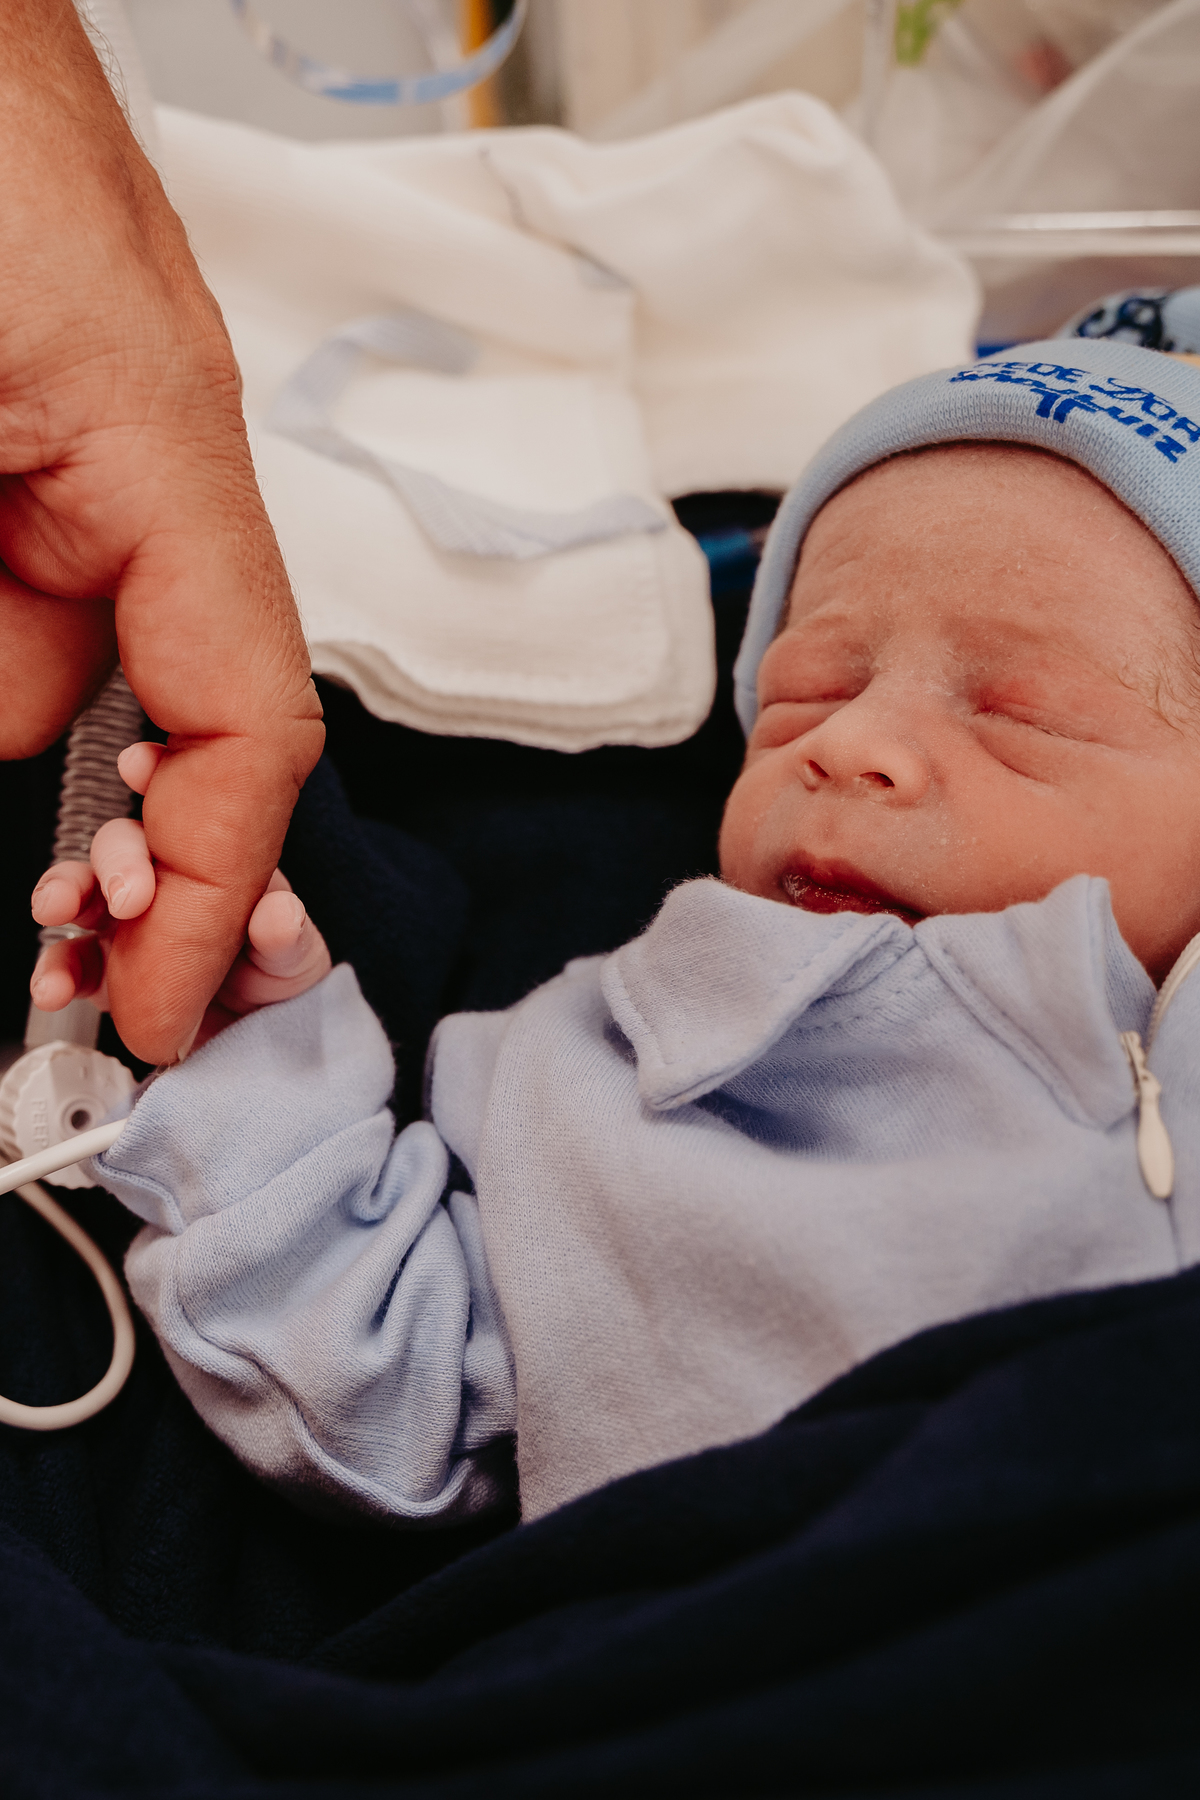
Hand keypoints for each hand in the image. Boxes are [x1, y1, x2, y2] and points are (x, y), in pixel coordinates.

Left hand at [1, 0, 323, 1061]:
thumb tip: (20, 748)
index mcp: (160, 457)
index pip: (247, 720)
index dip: (215, 886)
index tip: (148, 1006)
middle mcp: (147, 470)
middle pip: (162, 719)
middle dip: (121, 859)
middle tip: (69, 972)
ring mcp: (83, 455)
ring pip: (61, 666)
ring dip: (45, 769)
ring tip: (54, 889)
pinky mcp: (25, 442)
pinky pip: (33, 605)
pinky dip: (18, 678)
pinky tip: (28, 778)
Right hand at [30, 745, 331, 1055]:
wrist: (263, 1040)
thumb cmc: (281, 983)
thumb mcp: (297, 959)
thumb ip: (288, 937)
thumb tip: (280, 913)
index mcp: (209, 864)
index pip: (176, 811)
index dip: (150, 776)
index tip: (137, 765)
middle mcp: (161, 886)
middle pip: (120, 848)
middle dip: (111, 858)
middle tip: (127, 892)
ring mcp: (129, 928)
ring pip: (83, 897)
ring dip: (62, 897)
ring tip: (57, 912)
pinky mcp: (108, 976)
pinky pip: (71, 965)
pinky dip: (58, 971)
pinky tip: (54, 983)